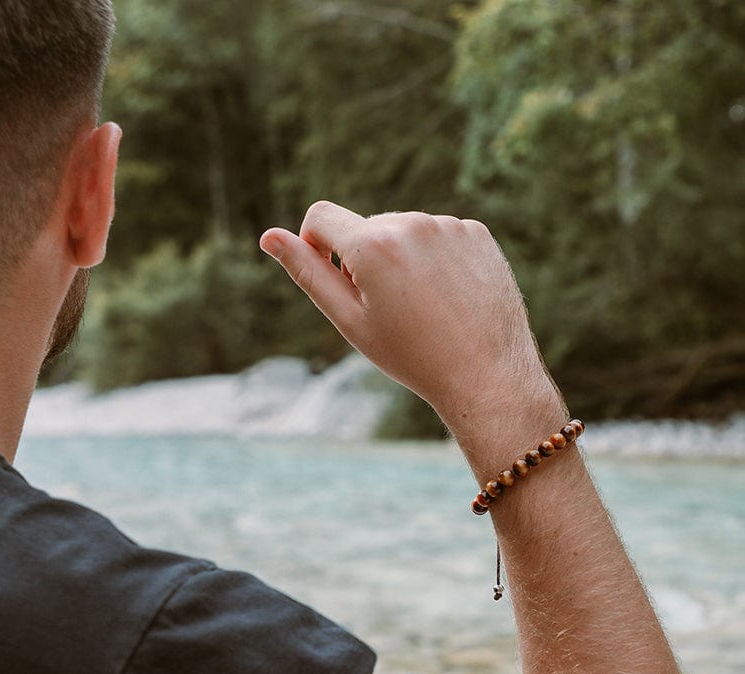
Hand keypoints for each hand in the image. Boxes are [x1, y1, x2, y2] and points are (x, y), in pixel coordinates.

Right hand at [260, 202, 560, 429]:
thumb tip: (268, 236)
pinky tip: (449, 298)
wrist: (486, 375)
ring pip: (404, 232)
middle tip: (390, 311)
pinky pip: (439, 236)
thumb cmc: (412, 356)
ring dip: (402, 260)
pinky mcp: (477, 234)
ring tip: (423, 308)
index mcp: (372, 244)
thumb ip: (308, 274)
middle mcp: (410, 222)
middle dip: (364, 260)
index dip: (316, 246)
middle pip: (365, 228)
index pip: (320, 217)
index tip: (334, 279)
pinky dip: (436, 260)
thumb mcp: (350, 321)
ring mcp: (448, 226)